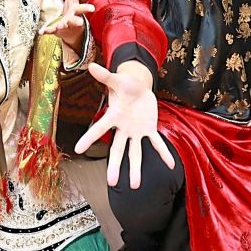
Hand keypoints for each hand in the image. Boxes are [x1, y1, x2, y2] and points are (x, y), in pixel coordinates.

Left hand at [39, 0, 93, 51]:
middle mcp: (72, 20)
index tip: (92, 9)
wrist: (72, 31)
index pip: (83, 9)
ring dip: (62, 26)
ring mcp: (65, 26)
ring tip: (60, 26)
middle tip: (79, 22)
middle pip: (76, 20)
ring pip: (65, 26)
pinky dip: (46, 31)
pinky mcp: (57, 31)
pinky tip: (41, 31)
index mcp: (77, 11)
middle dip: (77, 21)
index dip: (87, 8)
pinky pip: (51, 31)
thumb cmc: (73, 11)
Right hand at [74, 62, 174, 187]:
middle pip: (118, 149)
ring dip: (136, 168)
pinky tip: (171, 165)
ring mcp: (136, 131)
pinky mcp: (149, 129)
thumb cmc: (125, 84)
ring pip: (135, 152)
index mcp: (113, 116)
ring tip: (135, 185)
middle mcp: (123, 128)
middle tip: (111, 183)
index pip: (99, 128)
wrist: (139, 87)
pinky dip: (163, 153)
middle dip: (116, 165)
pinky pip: (156, 143)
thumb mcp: (117, 80)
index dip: (89, 138)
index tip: (78, 150)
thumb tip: (91, 65)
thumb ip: (105, 76)